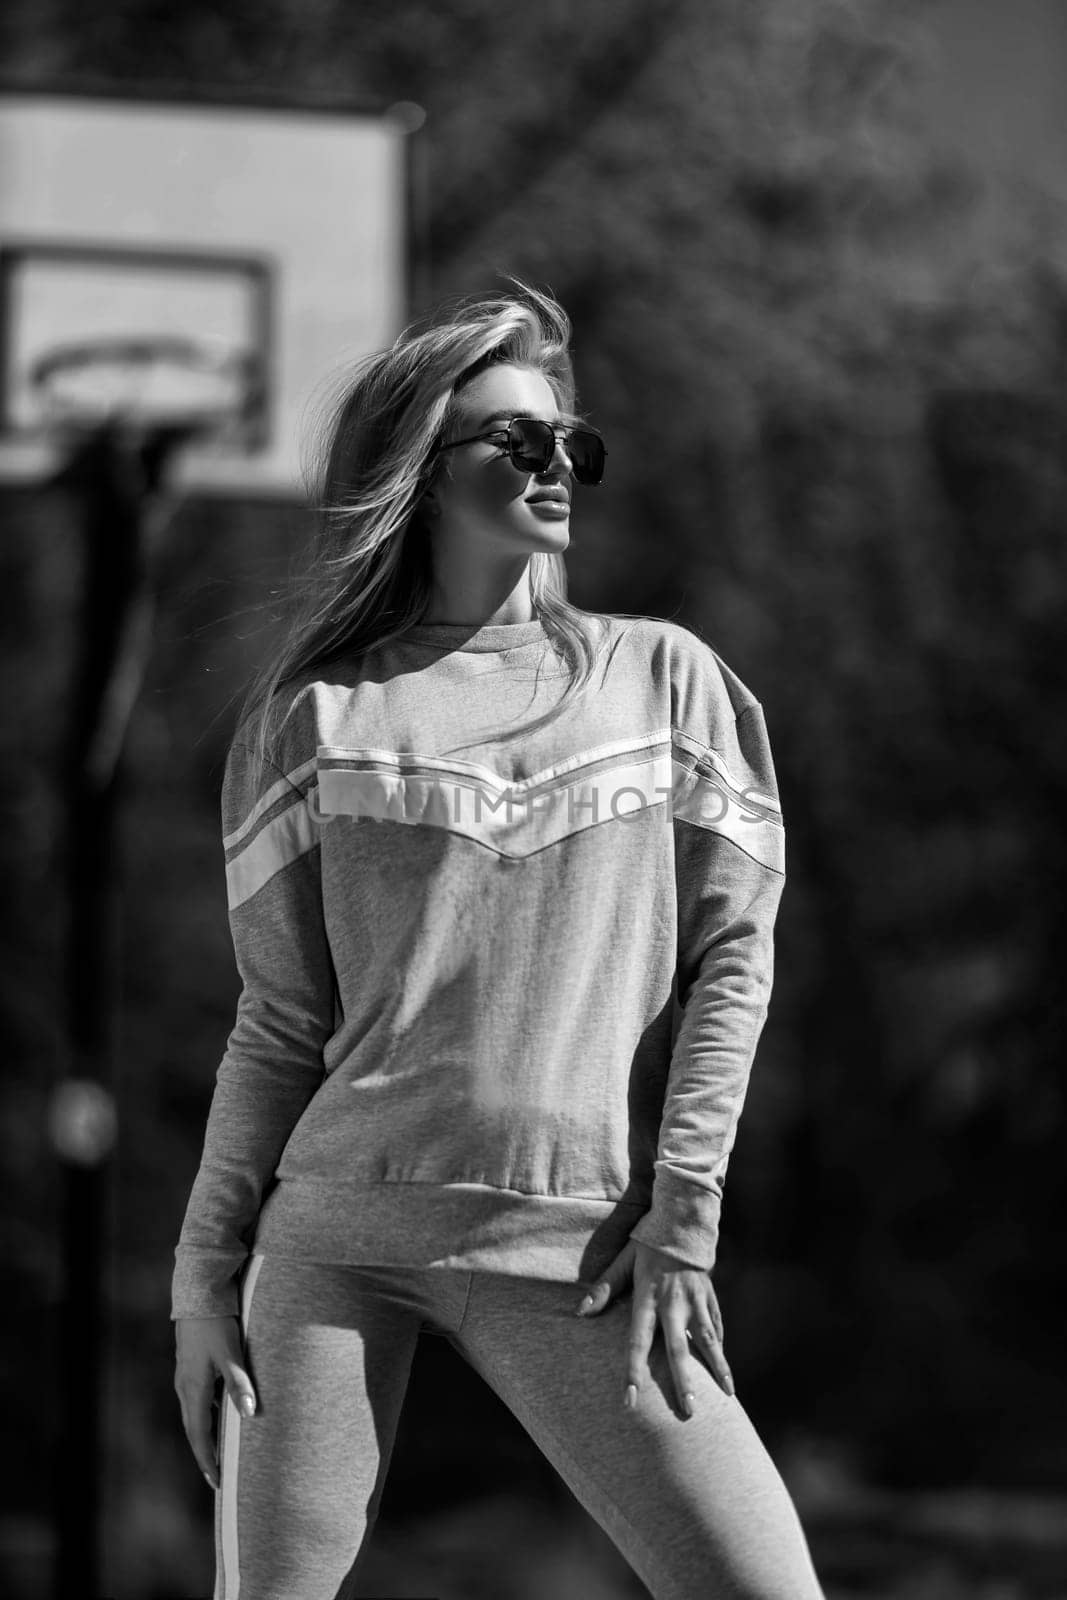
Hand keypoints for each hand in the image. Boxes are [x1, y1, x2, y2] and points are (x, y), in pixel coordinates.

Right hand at [174, 1315, 257, 1490]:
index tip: (217, 1483)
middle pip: (194, 1429)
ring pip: (194, 1415)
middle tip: (217, 1477)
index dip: (208, 1460)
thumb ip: (239, 1382)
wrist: (197, 1294)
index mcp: (193, 1389)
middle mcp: (185, 1387)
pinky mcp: (190, 1366)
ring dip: (205, 1435)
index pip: (199, 1435)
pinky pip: (197, 1400)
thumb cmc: (216, 1323)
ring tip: (219, 1453)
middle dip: (205, 1454)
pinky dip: (206, 1415)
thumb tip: (249, 1414)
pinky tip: (219, 1415)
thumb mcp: (230, 1352)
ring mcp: (185, 1377)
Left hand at [575, 1238, 733, 1414]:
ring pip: (709, 1340)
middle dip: (685, 1381)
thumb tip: (580, 1312)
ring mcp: (696, 1300)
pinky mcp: (709, 1296)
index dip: (633, 1371)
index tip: (631, 1399)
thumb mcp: (623, 1261)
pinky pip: (716, 1326)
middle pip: (679, 1348)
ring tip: (728, 1395)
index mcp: (648, 1297)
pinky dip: (720, 1348)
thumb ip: (604, 1287)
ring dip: (718, 1367)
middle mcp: (674, 1302)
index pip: (638, 1341)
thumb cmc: (648, 1243)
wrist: (682, 1221)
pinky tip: (724, 1370)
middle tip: (689, 1410)